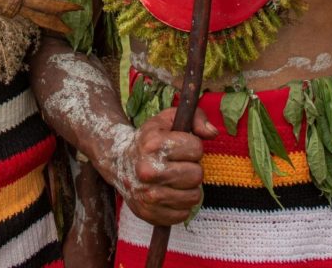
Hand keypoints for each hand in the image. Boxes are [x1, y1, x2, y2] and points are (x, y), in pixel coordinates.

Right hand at [112, 107, 216, 226]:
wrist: (119, 162)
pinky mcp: (149, 214)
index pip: (196, 148)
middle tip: (178, 164)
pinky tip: (169, 193)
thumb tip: (213, 133)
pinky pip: (183, 214)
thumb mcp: (168, 119)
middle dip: (192, 168)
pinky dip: (180, 205)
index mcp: (153, 144)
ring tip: (174, 179)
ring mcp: (148, 195)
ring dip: (188, 188)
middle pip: (197, 175)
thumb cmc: (150, 139)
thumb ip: (196, 117)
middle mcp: (148, 171)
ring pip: (193, 196)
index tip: (181, 147)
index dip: (192, 146)